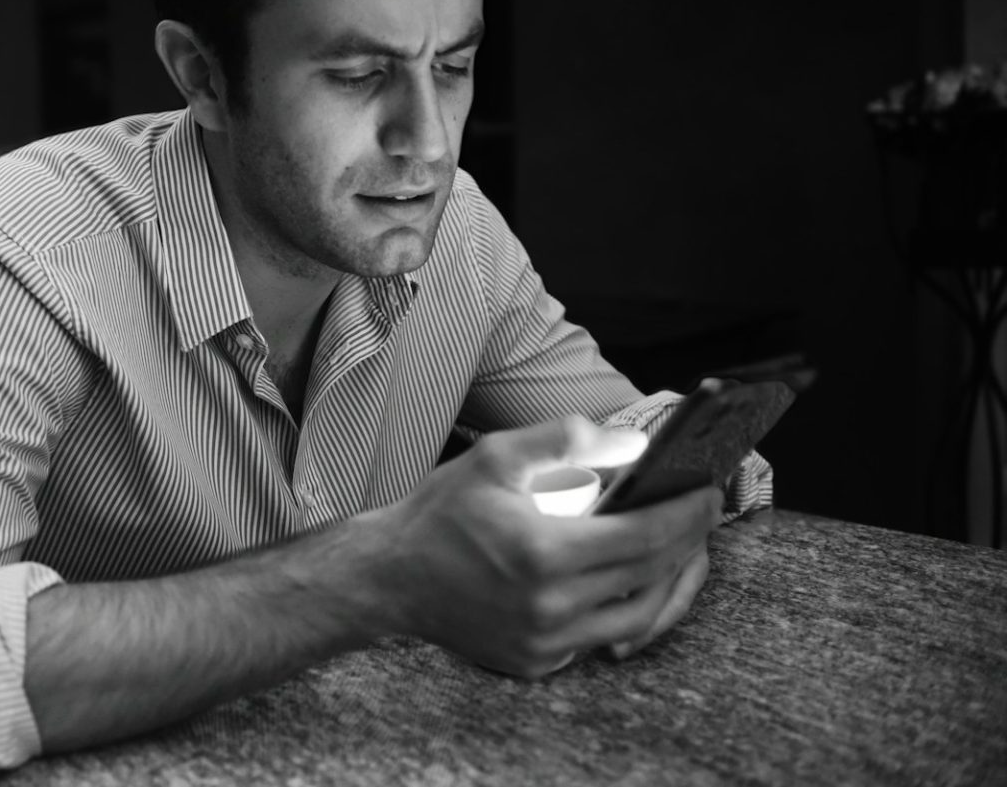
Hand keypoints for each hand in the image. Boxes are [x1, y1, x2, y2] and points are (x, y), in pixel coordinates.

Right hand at [373, 416, 720, 678]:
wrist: (390, 577)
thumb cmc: (440, 513)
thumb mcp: (496, 457)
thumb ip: (564, 440)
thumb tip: (633, 443)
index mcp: (544, 553)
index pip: (645, 536)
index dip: (688, 513)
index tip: (710, 490)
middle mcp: (552, 606)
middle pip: (651, 575)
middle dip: (689, 540)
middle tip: (704, 510)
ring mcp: (546, 641)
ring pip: (639, 617)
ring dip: (670, 580)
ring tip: (681, 546)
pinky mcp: (539, 660)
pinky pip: (604, 635)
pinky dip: (629, 607)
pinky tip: (633, 577)